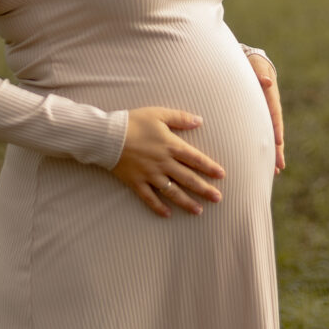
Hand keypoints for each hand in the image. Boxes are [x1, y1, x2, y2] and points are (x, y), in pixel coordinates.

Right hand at [110, 107, 224, 218]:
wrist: (107, 135)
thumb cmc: (133, 122)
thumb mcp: (158, 114)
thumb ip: (180, 118)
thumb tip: (199, 121)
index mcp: (170, 145)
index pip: (195, 158)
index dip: (209, 167)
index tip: (221, 175)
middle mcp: (163, 163)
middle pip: (188, 178)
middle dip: (204, 189)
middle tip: (217, 198)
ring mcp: (150, 175)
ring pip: (172, 192)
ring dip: (186, 202)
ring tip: (199, 211)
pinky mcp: (136, 182)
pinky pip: (149, 198)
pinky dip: (158, 207)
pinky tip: (167, 214)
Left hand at [246, 55, 284, 173]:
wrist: (255, 64)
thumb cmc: (254, 65)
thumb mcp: (256, 66)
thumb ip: (260, 74)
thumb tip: (266, 81)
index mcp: (270, 96)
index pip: (275, 114)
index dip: (277, 128)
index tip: (279, 142)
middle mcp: (272, 107)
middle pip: (276, 130)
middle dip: (278, 149)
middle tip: (279, 166)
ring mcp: (268, 113)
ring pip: (272, 135)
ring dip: (275, 152)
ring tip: (277, 171)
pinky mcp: (262, 117)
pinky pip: (265, 133)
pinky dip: (266, 146)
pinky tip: (265, 162)